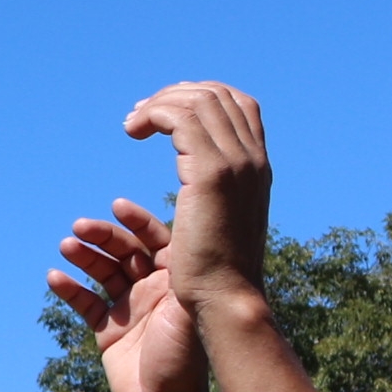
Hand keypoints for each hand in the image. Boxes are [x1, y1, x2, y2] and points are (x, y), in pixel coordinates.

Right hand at [47, 202, 211, 391]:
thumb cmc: (184, 360)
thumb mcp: (185, 310)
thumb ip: (177, 274)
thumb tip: (175, 235)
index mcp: (176, 282)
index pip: (157, 240)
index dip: (137, 222)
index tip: (117, 207)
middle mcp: (152, 290)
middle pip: (124, 252)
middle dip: (102, 237)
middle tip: (80, 227)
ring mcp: (128, 309)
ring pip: (102, 273)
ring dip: (84, 258)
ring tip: (66, 247)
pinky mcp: (107, 330)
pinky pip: (85, 303)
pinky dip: (70, 289)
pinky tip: (55, 278)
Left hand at [121, 83, 271, 314]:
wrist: (225, 297)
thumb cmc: (217, 269)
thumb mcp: (225, 219)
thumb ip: (220, 190)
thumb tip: (203, 178)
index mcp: (259, 167)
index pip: (240, 105)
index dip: (203, 96)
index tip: (166, 111)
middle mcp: (253, 159)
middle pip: (218, 95)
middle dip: (175, 94)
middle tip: (140, 114)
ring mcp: (236, 163)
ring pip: (197, 102)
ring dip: (158, 104)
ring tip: (131, 124)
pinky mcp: (210, 174)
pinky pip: (179, 119)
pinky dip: (152, 115)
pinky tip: (131, 133)